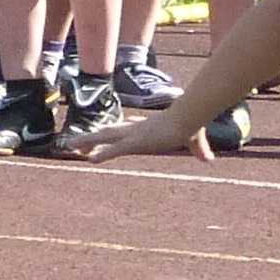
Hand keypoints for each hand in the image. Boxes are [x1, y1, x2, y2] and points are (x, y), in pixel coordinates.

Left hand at [56, 102, 207, 161]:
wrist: (189, 119)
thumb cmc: (191, 125)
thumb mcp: (195, 142)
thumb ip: (199, 150)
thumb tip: (210, 160)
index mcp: (146, 128)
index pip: (125, 130)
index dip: (112, 134)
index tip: (102, 135)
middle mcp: (136, 130)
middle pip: (109, 131)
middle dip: (91, 137)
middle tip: (75, 142)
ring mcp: (134, 135)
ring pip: (105, 137)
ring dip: (87, 141)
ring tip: (69, 146)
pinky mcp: (136, 142)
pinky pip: (115, 150)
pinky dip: (102, 153)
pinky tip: (89, 158)